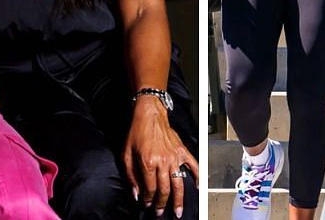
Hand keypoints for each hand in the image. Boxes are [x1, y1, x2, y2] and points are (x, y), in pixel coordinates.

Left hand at [123, 96, 198, 217]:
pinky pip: (193, 166)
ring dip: (178, 200)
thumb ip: (130, 176)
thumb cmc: (137, 132)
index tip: (147, 204)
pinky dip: (197, 177)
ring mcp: (174, 157)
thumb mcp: (126, 154)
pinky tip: (198, 187)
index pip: (150, 188)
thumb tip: (136, 193)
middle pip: (165, 189)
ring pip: (178, 184)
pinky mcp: (182, 151)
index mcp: (148, 162)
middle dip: (162, 204)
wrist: (149, 114)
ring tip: (178, 211)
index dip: (148, 199)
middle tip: (160, 212)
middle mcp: (163, 161)